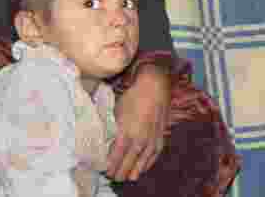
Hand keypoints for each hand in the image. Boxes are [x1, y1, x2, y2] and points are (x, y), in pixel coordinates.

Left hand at [107, 63, 171, 181]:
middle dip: (118, 173)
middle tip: (112, 176)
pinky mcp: (160, 139)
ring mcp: (151, 142)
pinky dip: (146, 165)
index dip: (108, 167)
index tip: (104, 171)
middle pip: (126, 166)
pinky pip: (152, 158)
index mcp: (125, 134)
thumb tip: (106, 141)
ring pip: (140, 166)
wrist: (154, 87)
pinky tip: (141, 169)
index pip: (114, 159)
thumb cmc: (133, 97)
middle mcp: (138, 141)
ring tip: (126, 177)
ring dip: (132, 172)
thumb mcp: (116, 112)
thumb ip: (112, 130)